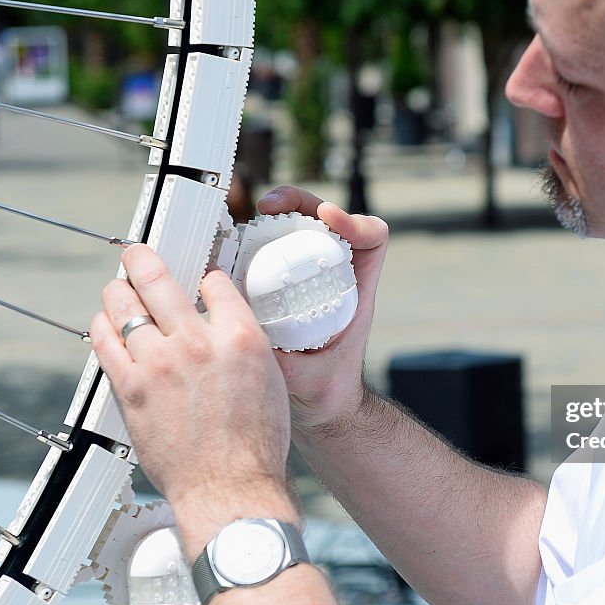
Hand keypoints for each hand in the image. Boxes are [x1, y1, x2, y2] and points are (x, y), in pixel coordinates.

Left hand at [90, 245, 295, 550]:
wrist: (231, 489)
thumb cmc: (256, 444)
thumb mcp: (269, 379)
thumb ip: (242, 344)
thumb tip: (223, 327)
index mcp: (241, 336)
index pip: (214, 281)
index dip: (204, 277)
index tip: (197, 280)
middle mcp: (199, 342)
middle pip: (158, 278)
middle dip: (142, 258)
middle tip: (136, 253)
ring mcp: (161, 363)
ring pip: (124, 304)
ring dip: (118, 290)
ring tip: (117, 288)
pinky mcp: (132, 388)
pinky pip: (105, 341)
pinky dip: (102, 326)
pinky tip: (105, 323)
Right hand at [257, 187, 388, 430]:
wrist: (317, 402)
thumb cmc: (325, 388)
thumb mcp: (310, 381)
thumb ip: (288, 365)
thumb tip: (254, 343)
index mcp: (355, 291)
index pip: (372, 239)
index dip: (356, 222)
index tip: (329, 219)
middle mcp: (334, 275)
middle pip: (327, 221)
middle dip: (302, 202)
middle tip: (272, 206)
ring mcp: (307, 274)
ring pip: (299, 228)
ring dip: (278, 212)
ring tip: (255, 214)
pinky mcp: (281, 279)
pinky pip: (271, 247)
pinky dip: (254, 237)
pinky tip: (233, 242)